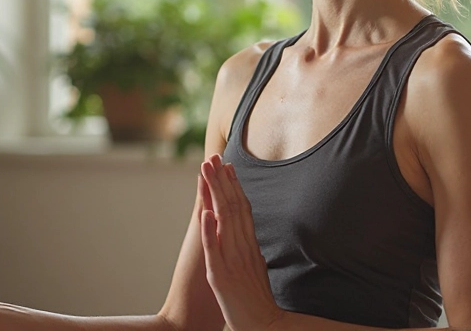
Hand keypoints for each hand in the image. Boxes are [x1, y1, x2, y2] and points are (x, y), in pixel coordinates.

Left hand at [199, 154, 285, 330]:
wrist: (264, 326)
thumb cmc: (257, 301)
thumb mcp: (256, 267)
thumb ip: (250, 248)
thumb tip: (247, 231)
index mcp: (251, 246)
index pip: (243, 209)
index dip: (235, 186)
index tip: (228, 165)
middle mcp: (243, 249)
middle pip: (234, 208)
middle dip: (222, 181)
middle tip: (213, 157)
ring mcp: (232, 261)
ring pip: (224, 221)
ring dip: (214, 194)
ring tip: (207, 171)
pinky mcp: (221, 276)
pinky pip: (215, 250)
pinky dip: (211, 230)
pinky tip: (206, 213)